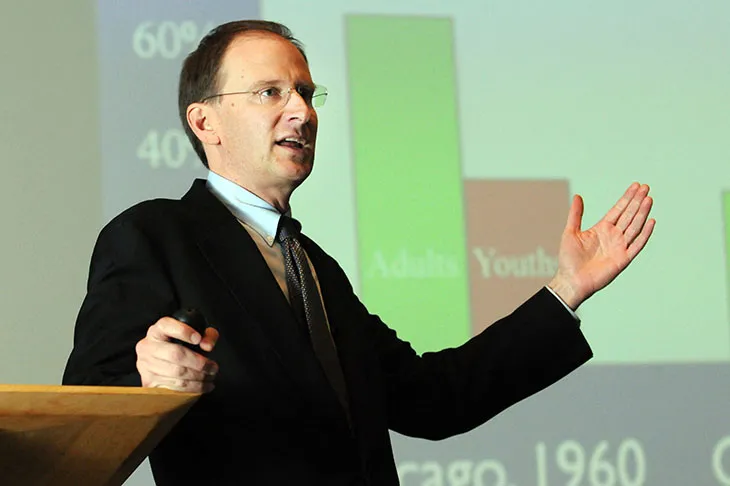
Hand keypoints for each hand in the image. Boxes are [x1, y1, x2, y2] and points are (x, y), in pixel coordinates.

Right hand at [135, 315, 218, 392]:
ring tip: (210, 377)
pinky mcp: (148, 382)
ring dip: (198, 378)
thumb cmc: (179, 346)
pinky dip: (191, 388)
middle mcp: (148, 346)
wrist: (159, 362)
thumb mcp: (194, 335)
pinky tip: (202, 386)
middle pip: (175, 354)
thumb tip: (207, 346)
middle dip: (199, 363)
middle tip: (213, 367)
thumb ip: (207, 335)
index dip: (183, 331)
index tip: (198, 339)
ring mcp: (146, 365)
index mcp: (157, 330)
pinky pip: (173, 387)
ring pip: (176, 373)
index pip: (166, 325)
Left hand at [548, 182, 654, 309]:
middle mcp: (613, 236)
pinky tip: (650, 221)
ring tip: (649, 199)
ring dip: (642, 213)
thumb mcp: (570, 232)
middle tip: (646, 187)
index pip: (618, 210)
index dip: (627, 198)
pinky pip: (637, 245)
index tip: (636, 186)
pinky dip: (644, 234)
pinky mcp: (623, 259)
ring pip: (634, 226)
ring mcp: (619, 247)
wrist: (571, 280)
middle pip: (628, 215)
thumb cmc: (569, 258)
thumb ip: (576, 214)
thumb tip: (577, 196)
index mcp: (602, 228)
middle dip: (637, 201)